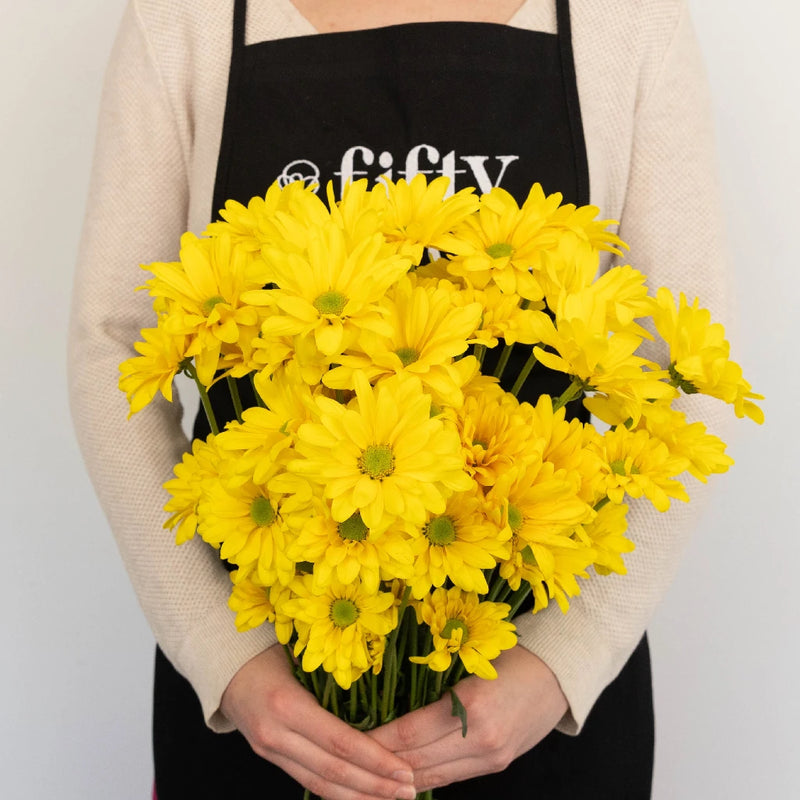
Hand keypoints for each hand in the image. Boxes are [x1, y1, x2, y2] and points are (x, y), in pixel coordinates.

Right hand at [221, 645, 417, 799]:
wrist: (224, 665)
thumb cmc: (270, 650)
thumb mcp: (302, 655)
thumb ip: (334, 677)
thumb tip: (384, 690)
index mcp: (287, 704)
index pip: (339, 742)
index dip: (374, 760)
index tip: (404, 769)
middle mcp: (276, 734)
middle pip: (332, 771)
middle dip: (375, 786)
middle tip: (409, 790)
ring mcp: (270, 751)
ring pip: (320, 784)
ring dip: (360, 797)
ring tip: (393, 799)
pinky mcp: (271, 758)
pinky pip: (308, 780)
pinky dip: (338, 792)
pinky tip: (363, 795)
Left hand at [366, 646, 567, 791]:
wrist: (560, 672)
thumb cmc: (513, 653)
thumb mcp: (472, 659)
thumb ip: (437, 684)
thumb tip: (393, 699)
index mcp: (472, 706)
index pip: (410, 733)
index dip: (376, 739)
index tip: (347, 738)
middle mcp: (480, 739)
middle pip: (415, 761)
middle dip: (378, 764)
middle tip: (346, 761)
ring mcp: (490, 756)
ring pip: (431, 777)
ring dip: (396, 779)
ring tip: (365, 775)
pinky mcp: (497, 764)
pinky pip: (450, 777)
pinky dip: (422, 779)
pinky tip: (400, 778)